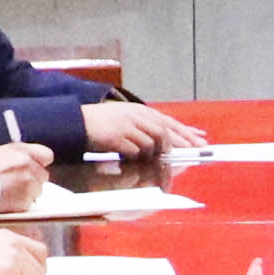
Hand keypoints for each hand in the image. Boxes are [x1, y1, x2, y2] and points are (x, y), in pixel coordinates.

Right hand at [0, 141, 61, 210]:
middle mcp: (27, 164)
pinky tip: (8, 201)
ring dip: (27, 193)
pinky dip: (21, 205)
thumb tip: (38, 160)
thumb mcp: (0, 153)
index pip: (46, 155)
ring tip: (8, 193)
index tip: (34, 169)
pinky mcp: (25, 199)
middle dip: (33, 181)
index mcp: (20, 150)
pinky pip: (29, 204)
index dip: (40, 163)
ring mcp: (27, 182)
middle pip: (42, 175)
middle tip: (16, 184)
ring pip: (37, 191)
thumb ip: (21, 154)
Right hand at [97, 99, 211, 159]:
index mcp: (139, 111)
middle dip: (179, 146)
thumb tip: (166, 144)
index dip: (185, 133)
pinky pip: (134, 151)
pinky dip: (136, 158)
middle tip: (189, 157)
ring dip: (152, 156)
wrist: (73, 123)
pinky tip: (133, 162)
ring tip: (149, 163)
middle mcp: (135, 115)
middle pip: (164, 132)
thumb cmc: (101, 125)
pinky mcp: (115, 136)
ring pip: (150, 144)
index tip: (200, 142)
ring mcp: (125, 125)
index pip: (168, 122)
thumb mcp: (125, 120)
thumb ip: (144, 129)